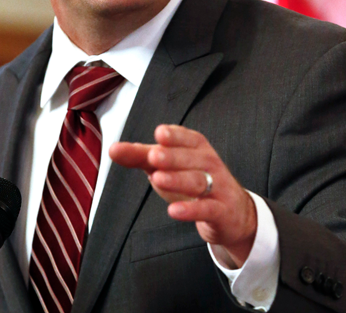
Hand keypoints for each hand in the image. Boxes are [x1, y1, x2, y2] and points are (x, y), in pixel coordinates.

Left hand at [109, 124, 256, 267]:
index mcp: (197, 147)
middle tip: (153, 156)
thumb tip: (113, 149)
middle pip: (190, 158)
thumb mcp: (167, 166)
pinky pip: (206, 209)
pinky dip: (190, 210)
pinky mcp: (221, 211)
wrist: (232, 213)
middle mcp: (209, 163)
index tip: (159, 134)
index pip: (187, 138)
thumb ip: (140, 156)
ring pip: (197, 181)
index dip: (174, 136)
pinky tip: (173, 211)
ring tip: (157, 179)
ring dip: (177, 180)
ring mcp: (217, 187)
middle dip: (172, 156)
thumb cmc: (193, 182)